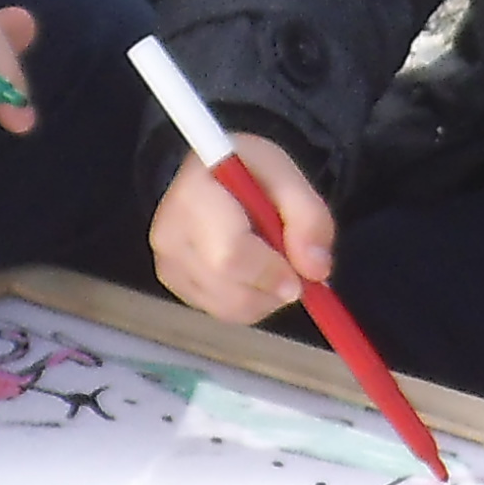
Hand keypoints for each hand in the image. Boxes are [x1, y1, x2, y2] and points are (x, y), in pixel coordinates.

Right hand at [153, 132, 334, 323]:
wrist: (209, 178)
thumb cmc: (247, 172)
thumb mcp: (286, 176)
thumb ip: (309, 217)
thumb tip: (316, 271)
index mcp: (194, 194)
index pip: (229, 254)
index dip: (270, 273)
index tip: (300, 277)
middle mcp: (170, 234)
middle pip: (230, 290)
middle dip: (274, 288)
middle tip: (292, 266)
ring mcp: (167, 264)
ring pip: (230, 308)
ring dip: (266, 297)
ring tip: (271, 262)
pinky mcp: (175, 286)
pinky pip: (223, 312)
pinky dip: (250, 302)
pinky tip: (253, 272)